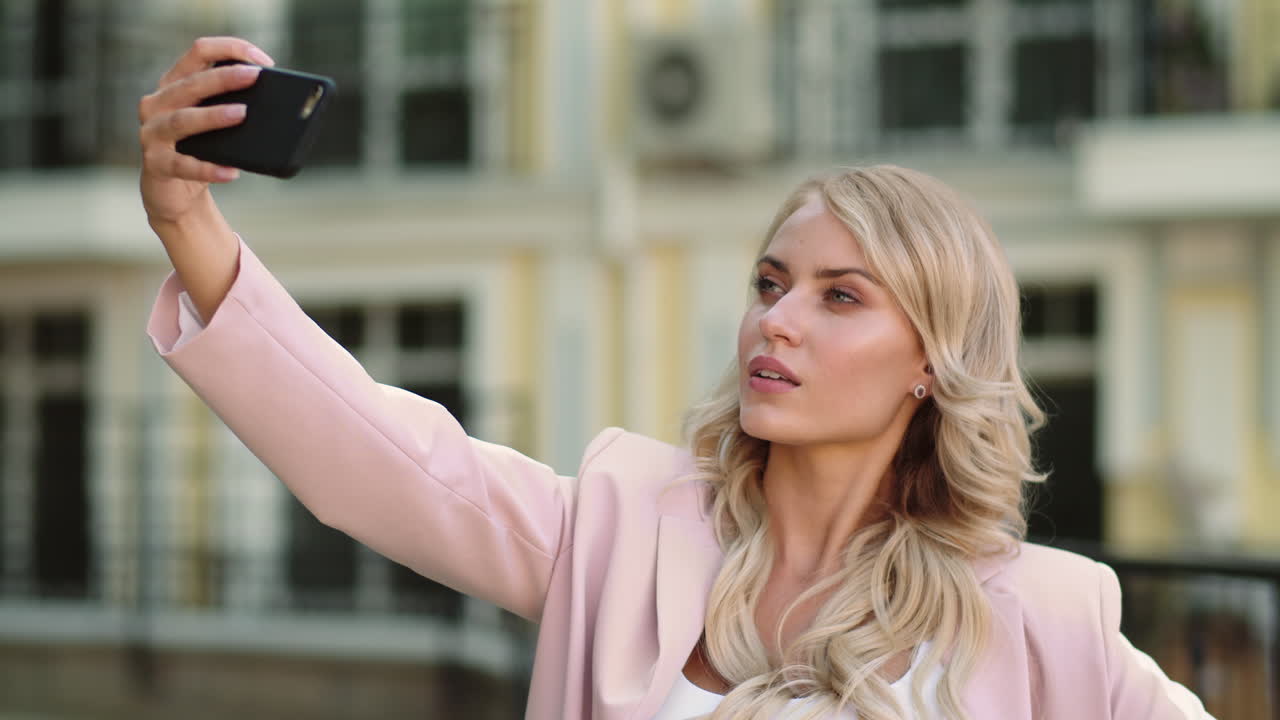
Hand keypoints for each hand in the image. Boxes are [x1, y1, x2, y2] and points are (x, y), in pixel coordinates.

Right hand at [138, 36, 274, 227]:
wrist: (174, 192)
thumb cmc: (201, 149)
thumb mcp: (215, 122)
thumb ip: (233, 105)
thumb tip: (278, 102)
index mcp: (174, 83)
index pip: (199, 52)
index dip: (230, 49)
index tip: (263, 62)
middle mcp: (157, 103)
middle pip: (191, 84)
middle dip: (225, 77)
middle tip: (255, 76)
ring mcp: (152, 133)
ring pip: (182, 120)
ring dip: (213, 116)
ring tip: (243, 114)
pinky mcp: (156, 165)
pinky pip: (183, 165)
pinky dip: (209, 169)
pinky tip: (232, 172)